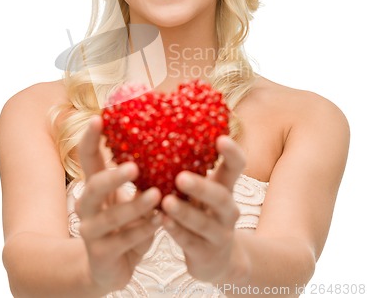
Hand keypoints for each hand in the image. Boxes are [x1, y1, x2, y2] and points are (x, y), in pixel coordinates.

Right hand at [75, 116, 161, 291]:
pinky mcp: (100, 254)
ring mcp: (91, 231)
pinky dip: (143, 230)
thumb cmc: (126, 224)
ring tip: (156, 195)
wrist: (109, 268)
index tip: (100, 118)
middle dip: (113, 176)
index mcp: (95, 186)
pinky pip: (124, 240)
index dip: (90, 138)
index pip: (88, 157)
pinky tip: (159, 221)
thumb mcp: (130, 197)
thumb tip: (167, 140)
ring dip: (135, 205)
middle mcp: (87, 206)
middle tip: (134, 167)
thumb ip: (141, 177)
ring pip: (110, 216)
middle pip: (93, 186)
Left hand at [161, 135, 245, 282]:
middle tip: (181, 177)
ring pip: (204, 223)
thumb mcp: (202, 192)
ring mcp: (220, 234)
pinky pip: (191, 243)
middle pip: (221, 197)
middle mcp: (228, 210)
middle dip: (202, 187)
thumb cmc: (202, 213)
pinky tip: (163, 222)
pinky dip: (177, 232)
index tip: (220, 139)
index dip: (232, 153)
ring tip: (166, 202)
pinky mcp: (207, 255)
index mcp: (226, 187)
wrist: (217, 260)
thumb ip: (188, 170)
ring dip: (184, 212)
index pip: (236, 167)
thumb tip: (157, 134)